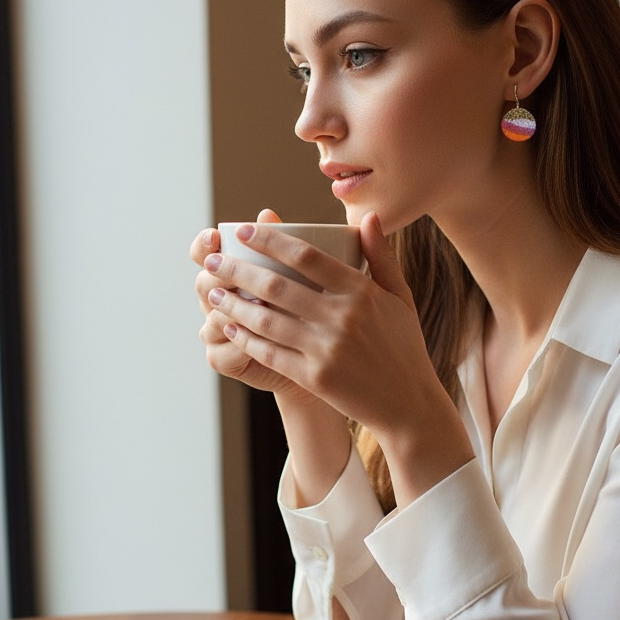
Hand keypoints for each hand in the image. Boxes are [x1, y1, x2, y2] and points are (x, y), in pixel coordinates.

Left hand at [205, 211, 472, 504]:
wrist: (407, 402)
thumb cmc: (403, 345)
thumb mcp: (400, 297)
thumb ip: (381, 256)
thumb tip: (370, 216)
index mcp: (361, 291)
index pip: (306, 256)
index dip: (269, 240)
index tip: (243, 230)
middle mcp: (342, 317)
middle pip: (276, 285)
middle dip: (237, 270)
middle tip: (212, 261)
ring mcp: (326, 348)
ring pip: (265, 319)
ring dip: (232, 304)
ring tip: (212, 292)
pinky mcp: (314, 377)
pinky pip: (269, 352)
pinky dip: (244, 338)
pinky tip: (229, 327)